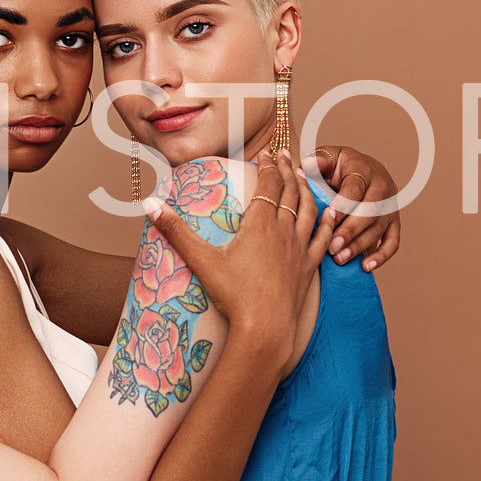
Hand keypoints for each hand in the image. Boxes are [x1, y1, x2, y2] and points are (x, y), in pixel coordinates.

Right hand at [143, 150, 336, 350]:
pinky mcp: (308, 268)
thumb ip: (175, 230)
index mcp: (260, 223)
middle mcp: (284, 231)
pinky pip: (322, 238)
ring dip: (306, 189)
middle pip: (289, 191)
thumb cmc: (233, 295)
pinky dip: (327, 221)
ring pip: (309, 209)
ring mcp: (299, 249)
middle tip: (283, 154)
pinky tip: (332, 213)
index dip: (268, 165)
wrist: (265, 329)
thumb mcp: (200, 260)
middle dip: (286, 169)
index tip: (266, 151)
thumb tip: (149, 204)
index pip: (268, 184)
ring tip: (302, 176)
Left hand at [311, 145, 401, 271]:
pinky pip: (393, 241)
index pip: (355, 188)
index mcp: (363, 168)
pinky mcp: (394, 222)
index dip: (343, 204)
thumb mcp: (327, 158)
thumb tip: (304, 166)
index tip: (328, 218)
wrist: (359, 169)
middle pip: (371, 211)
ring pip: (379, 228)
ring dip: (360, 245)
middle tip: (332, 246)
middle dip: (351, 230)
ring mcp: (390, 205)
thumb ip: (316, 162)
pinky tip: (365, 267)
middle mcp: (381, 186)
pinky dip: (382, 256)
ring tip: (339, 258)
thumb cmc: (337, 166)